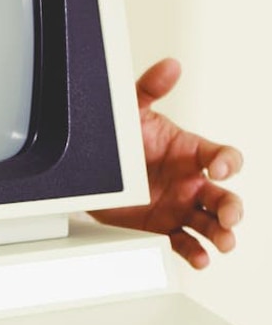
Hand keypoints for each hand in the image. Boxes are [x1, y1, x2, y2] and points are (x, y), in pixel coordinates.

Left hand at [90, 58, 243, 268]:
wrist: (92, 170)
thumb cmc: (122, 139)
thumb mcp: (131, 112)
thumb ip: (150, 89)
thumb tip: (170, 65)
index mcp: (192, 153)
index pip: (222, 157)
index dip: (227, 163)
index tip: (218, 170)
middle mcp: (192, 181)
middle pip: (223, 195)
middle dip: (232, 208)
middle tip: (230, 218)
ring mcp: (180, 205)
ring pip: (210, 222)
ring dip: (221, 233)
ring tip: (224, 243)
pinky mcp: (164, 225)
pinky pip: (184, 241)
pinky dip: (194, 252)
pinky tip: (200, 259)